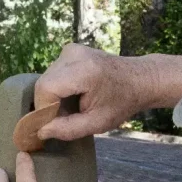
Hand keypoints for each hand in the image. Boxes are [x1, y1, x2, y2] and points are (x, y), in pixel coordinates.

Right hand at [34, 44, 152, 141]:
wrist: (139, 79)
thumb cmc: (122, 102)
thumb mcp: (98, 123)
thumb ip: (68, 129)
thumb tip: (41, 131)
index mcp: (83, 71)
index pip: (46, 89)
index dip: (45, 109)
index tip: (56, 123)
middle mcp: (74, 54)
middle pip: (43, 83)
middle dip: (49, 104)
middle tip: (66, 117)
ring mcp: (71, 49)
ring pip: (46, 78)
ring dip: (53, 96)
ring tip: (73, 105)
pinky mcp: (70, 49)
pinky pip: (53, 73)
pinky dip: (58, 87)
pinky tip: (74, 94)